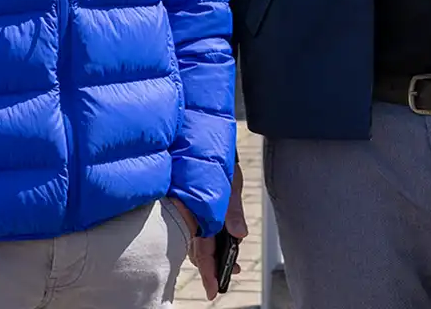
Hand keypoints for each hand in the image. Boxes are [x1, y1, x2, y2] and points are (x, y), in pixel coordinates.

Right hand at [179, 169, 248, 300]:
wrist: (204, 139)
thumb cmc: (216, 158)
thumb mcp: (229, 183)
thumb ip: (232, 210)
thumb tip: (240, 234)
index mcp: (196, 213)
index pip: (201, 250)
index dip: (208, 272)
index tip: (213, 291)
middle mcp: (190, 216)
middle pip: (197, 251)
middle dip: (211, 269)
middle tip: (223, 283)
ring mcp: (191, 213)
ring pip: (197, 244)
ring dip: (211, 258)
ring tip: (230, 267)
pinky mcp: (195, 209)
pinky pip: (198, 232)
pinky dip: (209, 243)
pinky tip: (223, 245)